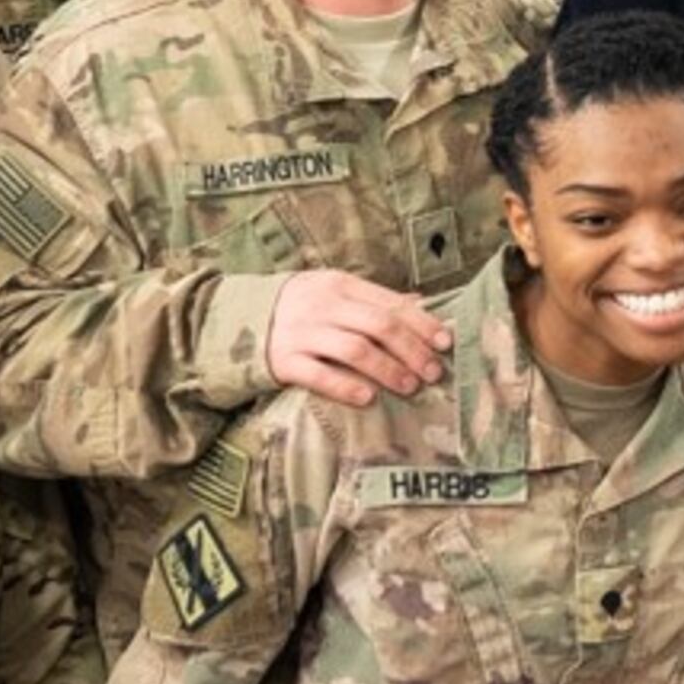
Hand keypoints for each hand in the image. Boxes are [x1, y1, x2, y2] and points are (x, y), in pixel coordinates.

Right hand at [266, 273, 451, 407]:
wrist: (237, 319)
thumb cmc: (302, 308)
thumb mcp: (336, 293)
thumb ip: (375, 301)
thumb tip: (423, 306)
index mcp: (340, 285)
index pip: (390, 304)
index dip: (422, 324)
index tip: (446, 343)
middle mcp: (323, 306)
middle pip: (378, 326)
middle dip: (411, 350)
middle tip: (433, 372)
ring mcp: (301, 333)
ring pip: (353, 349)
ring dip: (387, 369)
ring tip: (410, 387)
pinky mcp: (283, 361)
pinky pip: (318, 375)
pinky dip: (345, 386)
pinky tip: (368, 398)